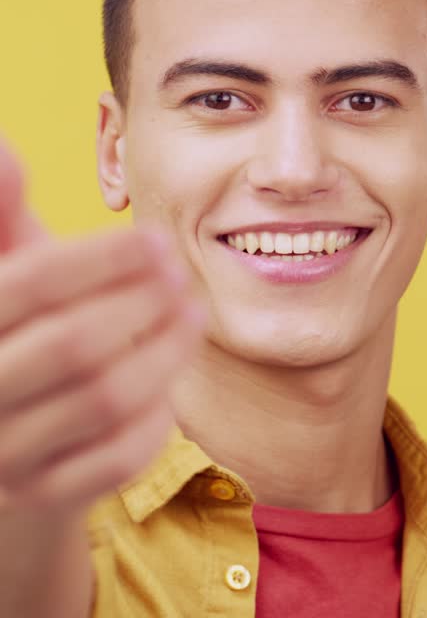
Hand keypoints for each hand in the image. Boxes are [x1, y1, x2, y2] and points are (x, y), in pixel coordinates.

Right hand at [0, 137, 204, 511]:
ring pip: (105, 400)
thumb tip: (2, 147)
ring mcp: (6, 453)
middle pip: (73, 345)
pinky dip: (154, 417)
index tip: (160, 241)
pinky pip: (117, 457)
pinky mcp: (45, 493)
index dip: (105, 257)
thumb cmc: (14, 329)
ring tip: (194, 317)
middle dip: (141, 302)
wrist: (2, 431)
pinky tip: (169, 382)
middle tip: (182, 277)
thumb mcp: (3, 269)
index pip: (33, 284)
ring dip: (165, 352)